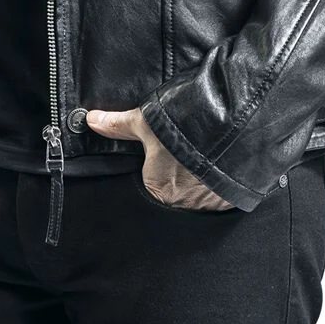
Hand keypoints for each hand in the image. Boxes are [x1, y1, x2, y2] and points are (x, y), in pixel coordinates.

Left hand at [86, 105, 235, 210]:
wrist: (233, 128)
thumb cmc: (183, 128)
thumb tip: (91, 120)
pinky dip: (220, 181)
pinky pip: (222, 194)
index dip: (156, 166)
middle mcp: (184, 203)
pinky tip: (220, 164)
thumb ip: (118, 125)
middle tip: (184, 154)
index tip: (164, 154)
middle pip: (176, 190)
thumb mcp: (146, 121)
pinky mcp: (233, 199)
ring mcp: (211, 203)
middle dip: (180, 175)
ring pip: (200, 192)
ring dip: (201, 179)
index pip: (151, 183)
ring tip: (204, 155)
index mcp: (159, 190)